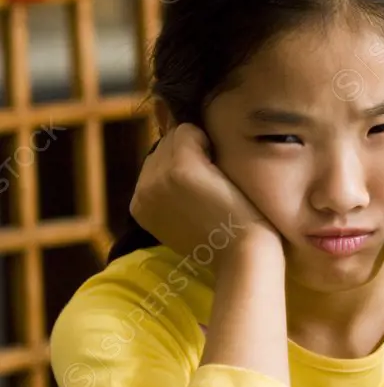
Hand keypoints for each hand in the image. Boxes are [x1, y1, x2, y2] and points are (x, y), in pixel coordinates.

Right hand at [129, 123, 281, 266]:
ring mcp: (158, 181)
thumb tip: (174, 156)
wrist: (241, 255)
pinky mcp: (180, 170)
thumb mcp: (184, 219)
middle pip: (161, 146)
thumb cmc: (222, 239)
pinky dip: (206, 139)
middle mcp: (142, 192)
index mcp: (139, 206)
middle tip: (212, 181)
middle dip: (187, 153)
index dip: (179, 165)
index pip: (153, 163)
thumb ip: (171, 194)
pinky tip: (219, 165)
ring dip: (198, 145)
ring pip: (174, 136)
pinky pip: (188, 131)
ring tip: (216, 176)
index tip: (201, 186)